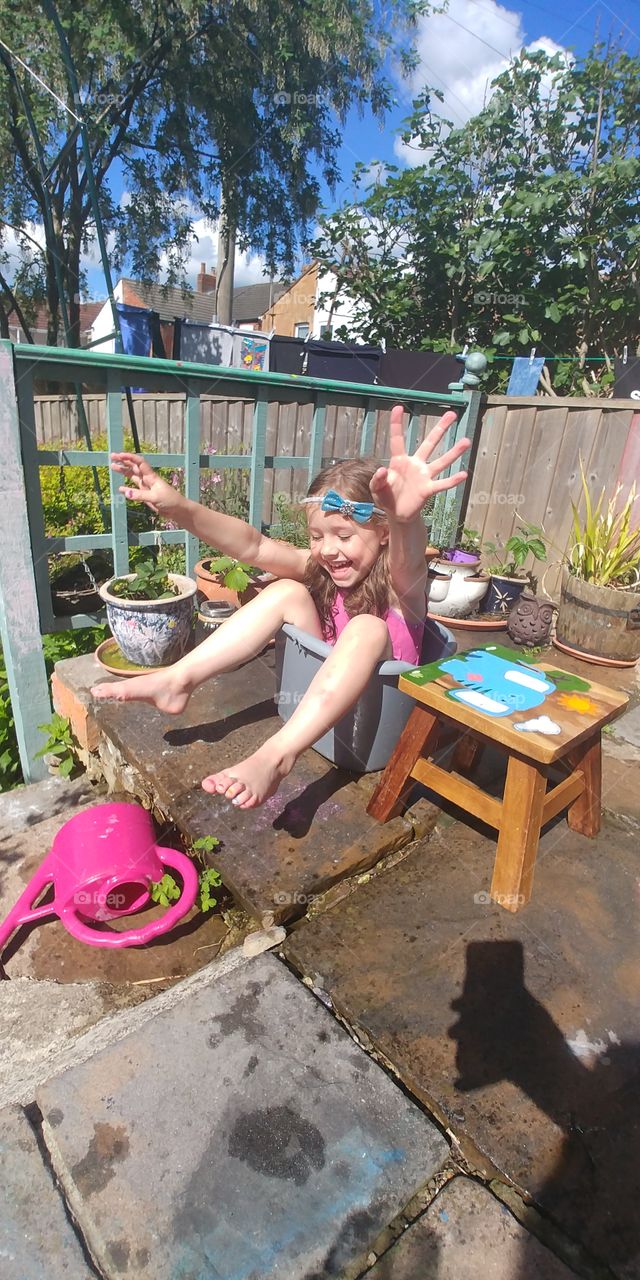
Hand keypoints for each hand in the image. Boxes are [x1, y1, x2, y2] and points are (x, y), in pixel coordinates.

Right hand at [109, 452, 181, 515]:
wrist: (177, 510)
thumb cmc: (170, 500)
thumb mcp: (155, 497)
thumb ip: (140, 495)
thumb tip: (125, 492)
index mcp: (151, 476)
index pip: (139, 463)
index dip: (130, 457)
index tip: (120, 455)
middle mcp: (147, 479)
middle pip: (134, 467)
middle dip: (123, 461)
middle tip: (112, 456)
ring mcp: (146, 487)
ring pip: (132, 476)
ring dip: (123, 471)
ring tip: (113, 467)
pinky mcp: (145, 495)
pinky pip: (134, 490)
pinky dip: (127, 489)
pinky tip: (120, 489)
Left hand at [370, 406, 470, 523]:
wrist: (397, 514)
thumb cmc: (386, 498)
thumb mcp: (376, 489)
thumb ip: (377, 480)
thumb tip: (382, 470)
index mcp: (399, 461)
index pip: (397, 440)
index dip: (397, 425)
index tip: (398, 407)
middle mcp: (415, 464)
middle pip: (429, 443)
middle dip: (440, 429)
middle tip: (452, 414)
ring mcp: (424, 476)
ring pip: (441, 462)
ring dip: (454, 452)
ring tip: (467, 441)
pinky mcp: (428, 489)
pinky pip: (442, 484)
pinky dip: (452, 480)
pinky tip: (464, 474)